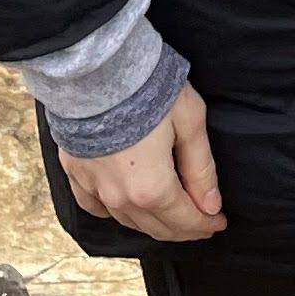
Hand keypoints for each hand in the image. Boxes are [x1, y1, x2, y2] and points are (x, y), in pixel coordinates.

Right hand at [61, 82, 224, 240]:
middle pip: (158, 227)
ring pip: (129, 221)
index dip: (206, 224)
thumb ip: (201, 168)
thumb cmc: (147, 88)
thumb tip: (211, 204)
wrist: (96, 67)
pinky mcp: (75, 174)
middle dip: (184, 228)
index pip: (185, 220)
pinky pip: (95, 207)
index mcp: (152, 188)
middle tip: (202, 221)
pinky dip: (114, 212)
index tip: (219, 220)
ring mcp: (94, 188)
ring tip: (171, 213)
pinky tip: (125, 206)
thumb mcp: (189, 121)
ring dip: (153, 223)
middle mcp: (121, 198)